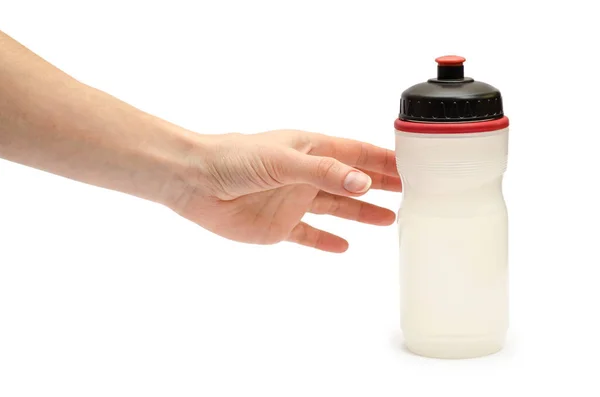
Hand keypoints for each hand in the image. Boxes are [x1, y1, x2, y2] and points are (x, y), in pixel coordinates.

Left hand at [170, 130, 400, 252]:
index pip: (358, 153)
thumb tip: (364, 183)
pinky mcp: (279, 225)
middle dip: (382, 185)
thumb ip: (324, 172)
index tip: (415, 165)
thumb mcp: (283, 160)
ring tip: (389, 219)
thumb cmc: (233, 158)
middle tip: (413, 192)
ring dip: (362, 212)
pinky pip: (309, 234)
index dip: (384, 160)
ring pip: (337, 207)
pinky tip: (343, 246)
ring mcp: (294, 201)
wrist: (193, 181)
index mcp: (311, 150)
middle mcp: (307, 175)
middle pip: (353, 180)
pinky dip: (326, 240)